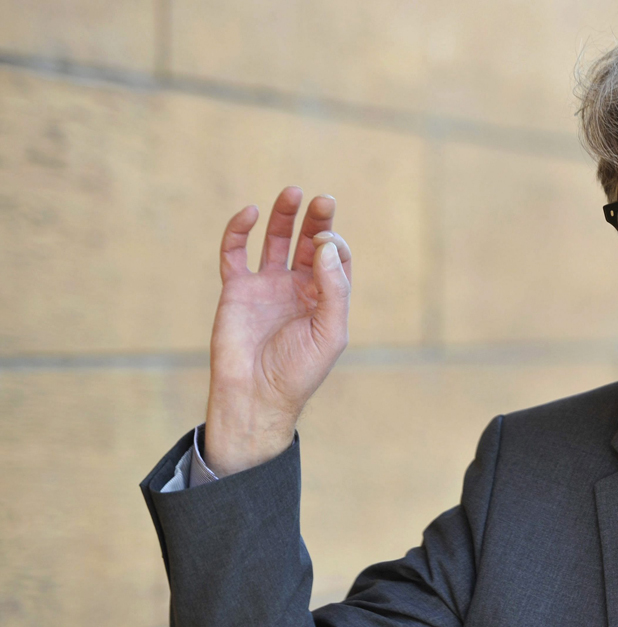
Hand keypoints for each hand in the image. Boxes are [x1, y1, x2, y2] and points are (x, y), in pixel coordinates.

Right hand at [203, 187, 351, 476]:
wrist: (255, 396)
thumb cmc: (298, 370)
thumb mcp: (330, 332)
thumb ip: (333, 288)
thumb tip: (325, 245)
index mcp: (325, 298)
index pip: (335, 258)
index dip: (334, 244)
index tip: (325, 245)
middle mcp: (298, 288)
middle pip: (308, 242)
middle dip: (317, 220)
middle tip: (323, 200)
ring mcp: (266, 286)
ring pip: (276, 240)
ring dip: (284, 216)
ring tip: (293, 192)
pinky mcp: (236, 289)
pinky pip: (235, 252)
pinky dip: (239, 230)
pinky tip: (250, 213)